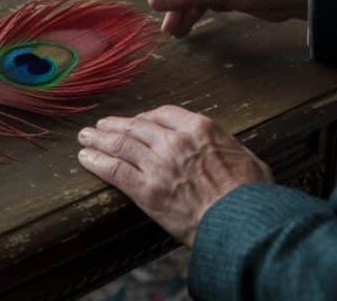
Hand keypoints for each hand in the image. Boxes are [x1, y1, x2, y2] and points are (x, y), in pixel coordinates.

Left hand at [77, 105, 272, 245]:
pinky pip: (114, 170)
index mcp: (199, 128)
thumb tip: (223, 149)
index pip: (163, 113)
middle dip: (115, 125)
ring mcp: (157, 165)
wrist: (240, 222)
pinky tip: (85, 158)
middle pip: (136, 126)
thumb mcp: (246, 157)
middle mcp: (174, 141)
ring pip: (120, 144)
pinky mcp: (146, 190)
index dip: (146, 116)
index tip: (138, 121)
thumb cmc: (251, 194)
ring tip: (86, 137)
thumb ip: (225, 146)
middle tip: (101, 125)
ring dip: (99, 139)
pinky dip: (97, 162)